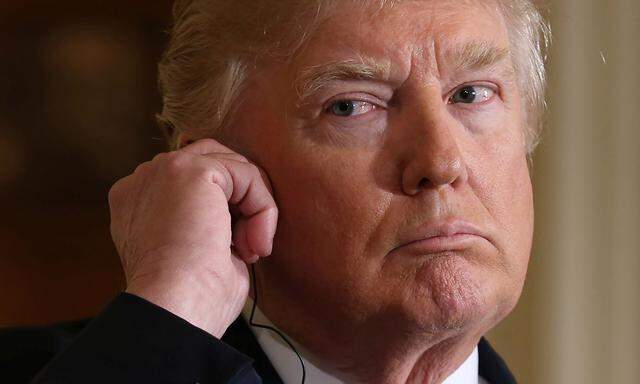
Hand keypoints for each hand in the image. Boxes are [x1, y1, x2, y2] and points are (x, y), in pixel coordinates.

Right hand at [108, 139, 277, 336]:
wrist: (174, 308)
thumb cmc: (187, 298)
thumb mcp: (192, 254)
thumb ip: (206, 225)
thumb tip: (239, 221)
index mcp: (137, 204)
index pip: (191, 187)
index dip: (224, 212)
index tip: (234, 252)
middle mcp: (144, 181)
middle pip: (212, 163)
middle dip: (241, 200)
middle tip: (250, 244)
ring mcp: (163, 171)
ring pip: (232, 168)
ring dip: (254, 207)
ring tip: (251, 249)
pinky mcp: (190, 170)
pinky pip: (246, 174)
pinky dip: (262, 208)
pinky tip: (253, 244)